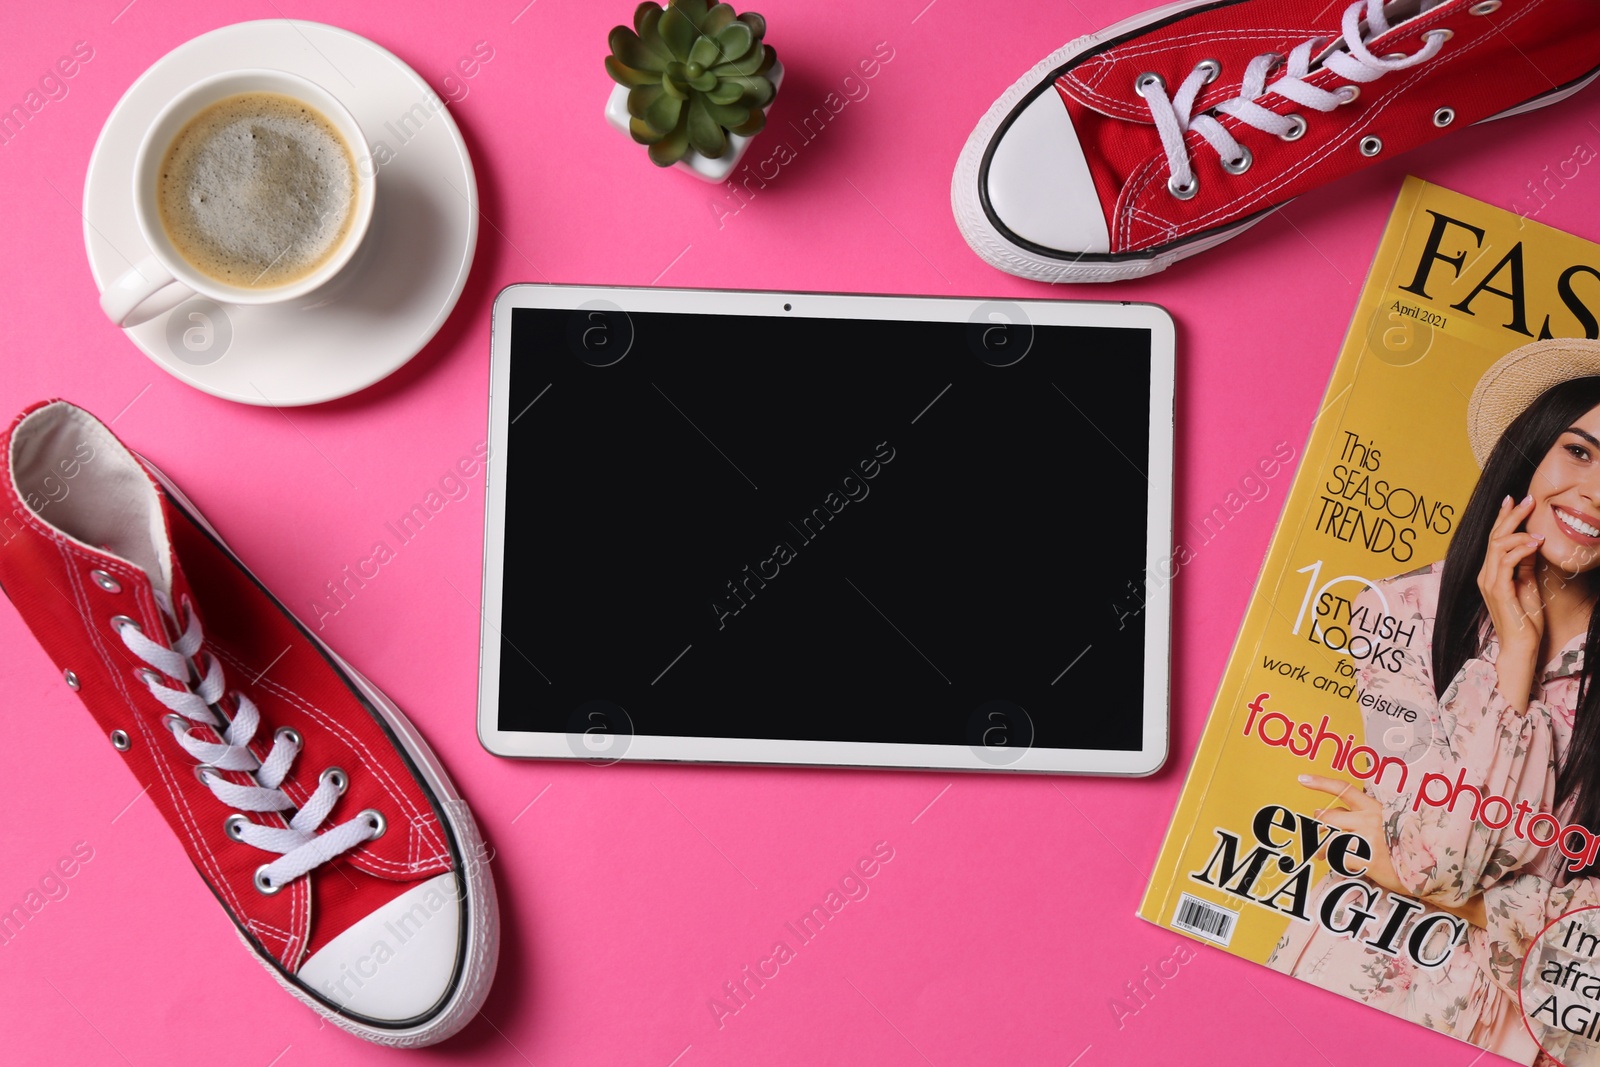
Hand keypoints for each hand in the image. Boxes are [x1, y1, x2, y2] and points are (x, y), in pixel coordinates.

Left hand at [1299, 775, 1405, 895]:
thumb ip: (1357, 814)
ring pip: (1329, 839)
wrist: (1427, 868)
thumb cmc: (1401, 843)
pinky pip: (1339, 859)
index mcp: (1373, 807)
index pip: (1343, 789)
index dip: (1321, 783)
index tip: (1302, 779)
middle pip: (1328, 816)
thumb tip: (1324, 813)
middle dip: (1318, 824)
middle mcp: (1368, 820)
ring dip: (1320, 847)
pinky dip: (1336, 863)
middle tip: (1318, 830)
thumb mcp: (1385, 821)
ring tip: (1320, 853)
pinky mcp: (1367, 861)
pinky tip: (1342, 865)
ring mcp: (1367, 840)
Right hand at [1477, 494, 1543, 711]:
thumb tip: (1532, 543)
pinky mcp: (1498, 590)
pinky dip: (1521, 548)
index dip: (1504, 518)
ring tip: (1538, 525)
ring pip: (1498, 545)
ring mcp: (1490, 582)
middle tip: (1528, 499)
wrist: (1520, 647)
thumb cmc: (1525, 621)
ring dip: (1519, 531)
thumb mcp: (1528, 586)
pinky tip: (1536, 543)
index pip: (1495, 539)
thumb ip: (1526, 566)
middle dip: (1512, 515)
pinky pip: (1507, 562)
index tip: (1515, 500)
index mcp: (1491, 574)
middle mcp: (1485, 575)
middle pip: (1494, 537)